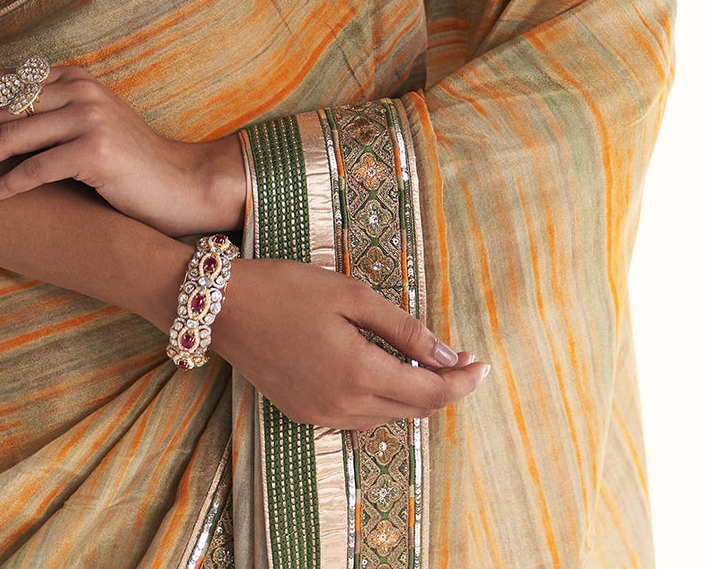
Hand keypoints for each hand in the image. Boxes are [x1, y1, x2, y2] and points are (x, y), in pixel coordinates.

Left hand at [0, 63, 247, 237]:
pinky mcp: (96, 150)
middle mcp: (77, 88)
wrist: (182, 184)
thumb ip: (45, 117)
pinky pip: (37, 167)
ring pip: (10, 134)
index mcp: (70, 77)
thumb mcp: (84, 127)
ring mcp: (88, 116)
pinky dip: (7, 183)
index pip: (0, 81)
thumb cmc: (126, 164)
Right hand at [211, 257, 489, 428]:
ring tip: (422, 360)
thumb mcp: (351, 294)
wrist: (222, 307)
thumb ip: (403, 329)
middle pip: (413, 410)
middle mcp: (342, 405)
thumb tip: (447, 355)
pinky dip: (381, 399)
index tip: (483, 364)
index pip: (430, 392)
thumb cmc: (287, 288)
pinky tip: (381, 370)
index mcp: (358, 372)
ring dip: (412, 394)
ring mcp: (320, 415)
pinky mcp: (303, 414)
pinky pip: (358, 417)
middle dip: (444, 387)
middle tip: (460, 358)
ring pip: (387, 416)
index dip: (463, 381)